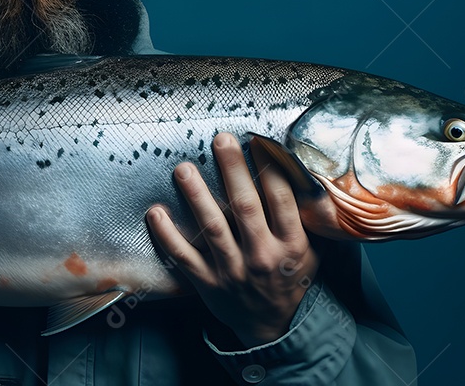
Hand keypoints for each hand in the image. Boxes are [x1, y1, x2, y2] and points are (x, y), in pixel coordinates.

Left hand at [146, 132, 318, 346]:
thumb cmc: (288, 276)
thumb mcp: (309, 249)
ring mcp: (233, 271)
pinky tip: (155, 211)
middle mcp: (262, 257)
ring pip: (212, 228)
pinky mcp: (208, 283)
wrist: (273, 325)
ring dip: (196, 196)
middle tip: (221, 139)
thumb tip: (294, 169)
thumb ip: (302, 216)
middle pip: (246, 207)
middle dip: (232, 170)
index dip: (270, 168)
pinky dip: (167, 235)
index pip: (281, 200)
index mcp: (291, 245)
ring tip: (183, 169)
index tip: (258, 141)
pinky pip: (184, 256)